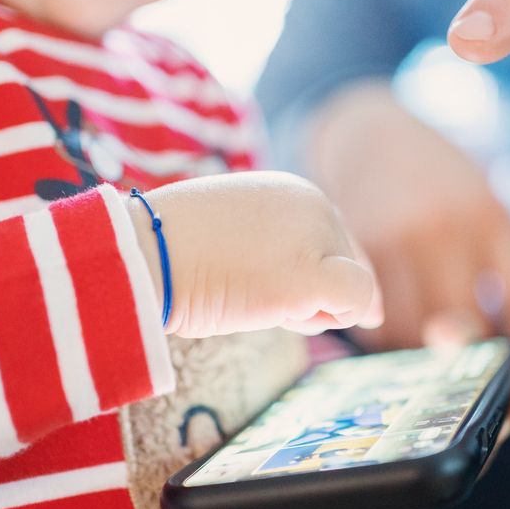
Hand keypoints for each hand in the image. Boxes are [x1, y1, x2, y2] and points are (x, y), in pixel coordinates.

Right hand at [128, 171, 383, 337]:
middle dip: (311, 297)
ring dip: (311, 310)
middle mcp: (316, 205)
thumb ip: (285, 256)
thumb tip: (367, 309)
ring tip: (250, 292)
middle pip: (346, 272)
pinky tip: (283, 309)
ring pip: (352, 292)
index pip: (336, 248)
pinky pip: (357, 302)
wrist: (142, 253)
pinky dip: (333, 315)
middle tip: (247, 286)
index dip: (310, 279)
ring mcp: (317, 237)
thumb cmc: (176, 254)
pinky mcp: (313, 274)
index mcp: (295, 193)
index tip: (257, 280)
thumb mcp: (237, 241)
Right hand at [309, 85, 509, 426]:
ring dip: (428, 361)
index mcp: (497, 217)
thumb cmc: (440, 176)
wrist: (365, 127)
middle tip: (483, 388)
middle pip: (476, 328)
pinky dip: (389, 341)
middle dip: (482, 370)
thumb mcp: (494, 206)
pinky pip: (375, 320)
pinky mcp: (356, 246)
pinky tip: (395, 333)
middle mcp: (453, 225)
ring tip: (433, 359)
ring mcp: (402, 235)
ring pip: (419, 333)